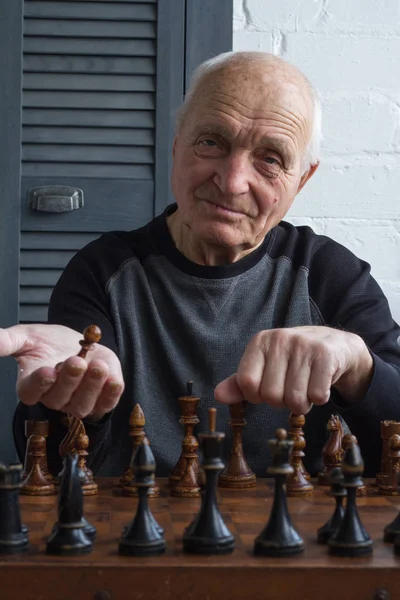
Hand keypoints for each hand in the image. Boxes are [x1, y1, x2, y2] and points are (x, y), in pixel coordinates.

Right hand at [0, 324, 123, 419]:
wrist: (78, 342)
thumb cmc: (49, 343)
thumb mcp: (26, 336)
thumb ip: (6, 340)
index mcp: (32, 384)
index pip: (31, 392)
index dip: (39, 384)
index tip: (47, 371)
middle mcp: (54, 398)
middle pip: (59, 398)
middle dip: (69, 380)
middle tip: (76, 361)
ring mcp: (78, 401)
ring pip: (83, 404)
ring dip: (91, 387)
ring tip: (97, 366)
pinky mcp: (101, 400)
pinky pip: (107, 403)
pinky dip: (111, 393)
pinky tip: (113, 379)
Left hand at [214, 326, 372, 413]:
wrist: (335, 344)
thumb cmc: (293, 360)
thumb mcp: (264, 367)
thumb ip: (240, 383)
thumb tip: (218, 395)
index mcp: (260, 342)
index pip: (246, 383)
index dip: (257, 396)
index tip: (267, 388)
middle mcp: (280, 339)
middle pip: (271, 396)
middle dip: (281, 402)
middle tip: (291, 387)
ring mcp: (304, 345)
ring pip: (295, 400)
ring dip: (302, 403)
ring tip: (306, 386)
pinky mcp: (326, 355)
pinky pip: (317, 396)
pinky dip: (320, 398)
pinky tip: (320, 383)